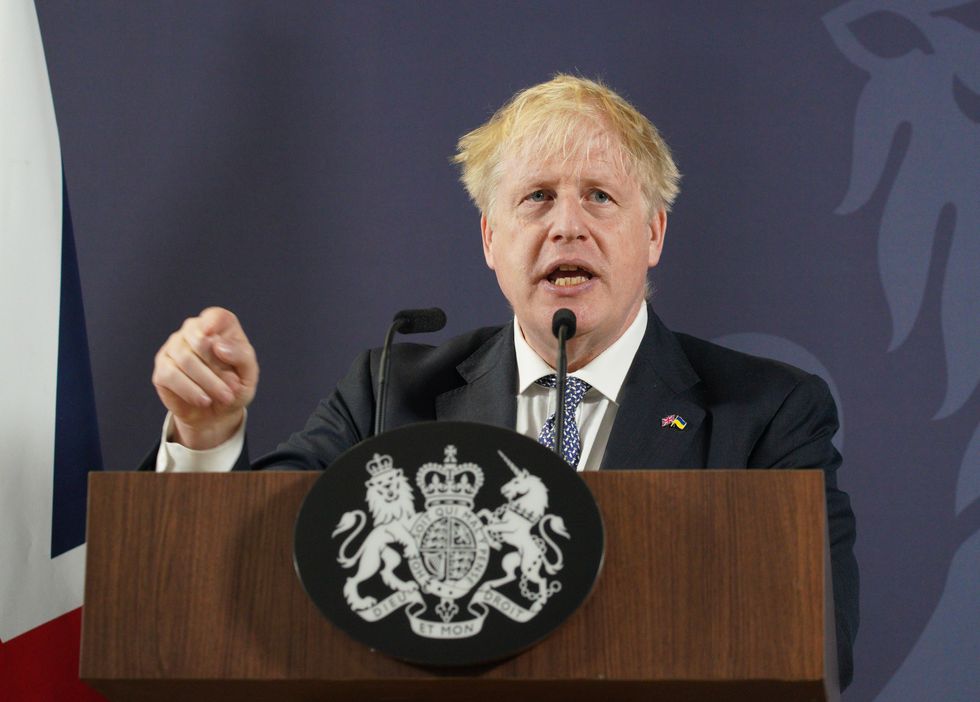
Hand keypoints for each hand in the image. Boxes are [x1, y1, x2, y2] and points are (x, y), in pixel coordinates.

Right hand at [152, 307, 258, 448]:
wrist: (217, 413)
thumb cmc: (234, 387)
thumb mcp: (248, 374)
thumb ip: (241, 355)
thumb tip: (218, 345)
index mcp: (219, 326)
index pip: (216, 316)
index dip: (213, 323)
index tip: (212, 336)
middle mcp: (193, 330)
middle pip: (200, 341)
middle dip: (218, 369)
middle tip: (232, 390)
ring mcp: (174, 348)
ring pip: (185, 359)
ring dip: (208, 382)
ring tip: (224, 398)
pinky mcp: (161, 369)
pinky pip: (171, 375)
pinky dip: (190, 390)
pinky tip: (204, 400)